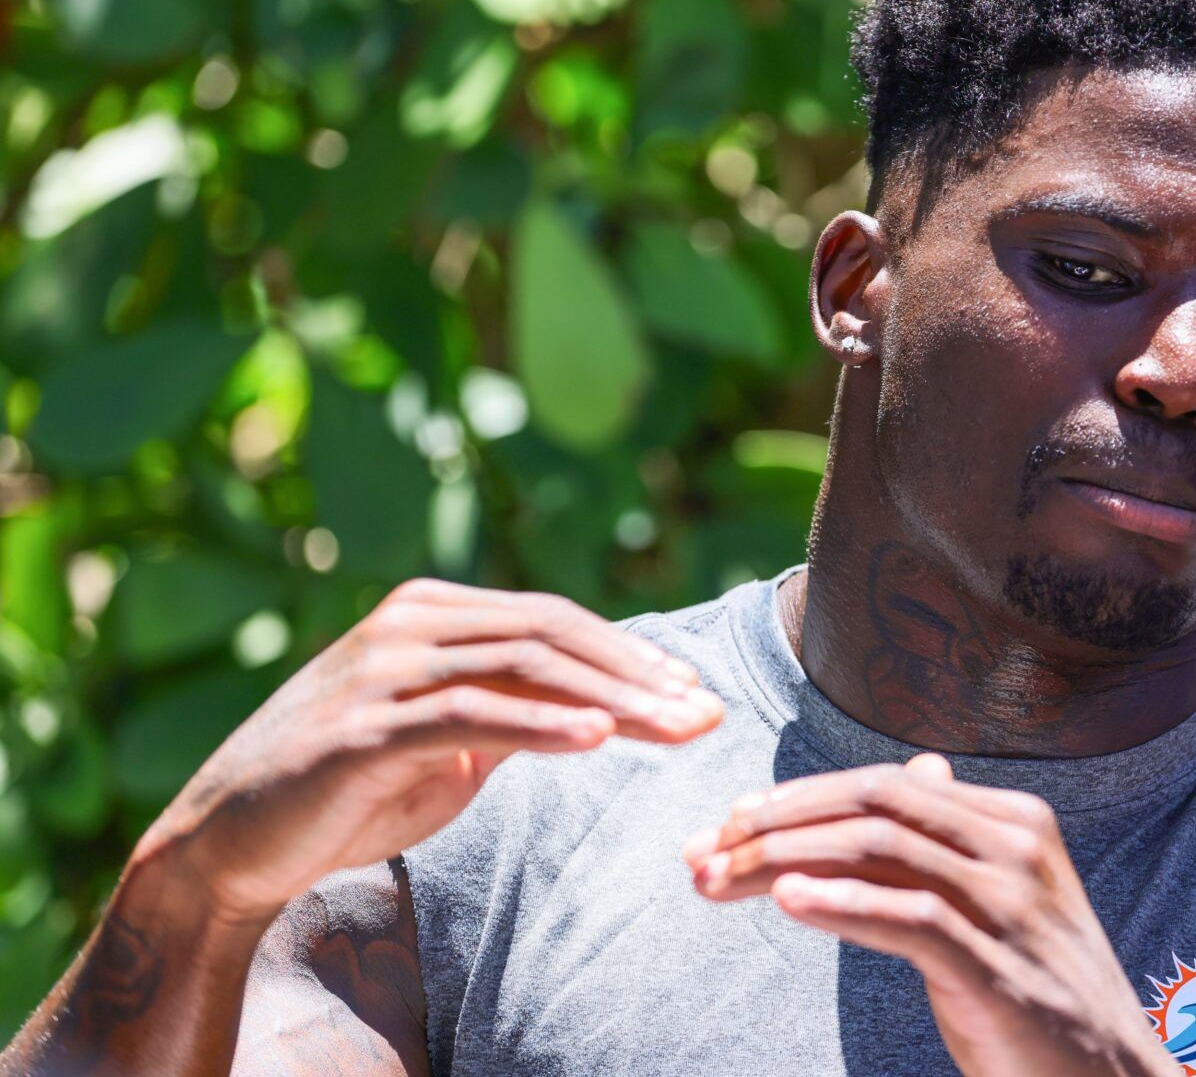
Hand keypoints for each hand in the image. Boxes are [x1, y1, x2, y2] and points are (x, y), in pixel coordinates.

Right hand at [140, 578, 722, 924]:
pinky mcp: (364, 728)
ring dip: (611, 699)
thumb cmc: (349, 791)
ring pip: (524, 667)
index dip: (628, 652)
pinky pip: (471, 716)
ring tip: (675, 726)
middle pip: (551, 635)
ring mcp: (383, 669)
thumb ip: (512, 707)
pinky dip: (541, 725)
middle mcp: (409, 624)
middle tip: (704, 711)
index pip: (552, 621)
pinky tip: (597, 739)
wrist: (231, 842)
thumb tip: (601, 705)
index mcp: (430, 612)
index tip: (692, 690)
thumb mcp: (448, 740)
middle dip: (638, 673)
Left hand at [682, 754, 1178, 1076]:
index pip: (887, 786)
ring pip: (879, 850)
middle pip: (875, 805)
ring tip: (719, 876)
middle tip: (705, 845)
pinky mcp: (996, 969)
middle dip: (779, 820)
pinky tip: (787, 903)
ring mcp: (1009, 905)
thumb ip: (956, 835)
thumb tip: (922, 766)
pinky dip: (841, 905)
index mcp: (1013, 820)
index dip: (800, 798)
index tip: (730, 821)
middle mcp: (1014, 848)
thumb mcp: (1002, 897)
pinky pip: (908, 918)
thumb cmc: (1040, 988)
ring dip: (784, 860)